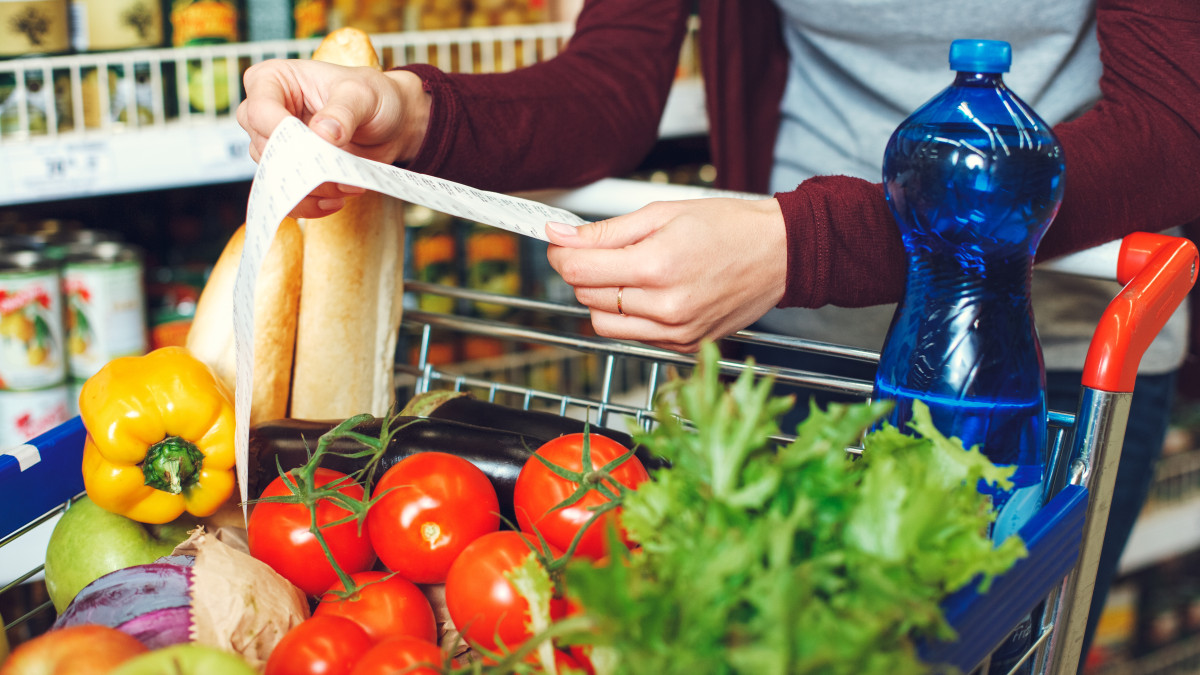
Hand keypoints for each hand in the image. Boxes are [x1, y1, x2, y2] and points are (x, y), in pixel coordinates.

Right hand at [236, 60, 430, 217]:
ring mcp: (276, 144)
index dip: (281, 131)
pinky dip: (310, 204)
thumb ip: (343, 112)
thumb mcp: (363, 94)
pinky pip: (286, 196)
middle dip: (301, 166)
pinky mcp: (291, 170)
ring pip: (275, 176)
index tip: (316, 144)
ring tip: (347, 185)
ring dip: (311, 188)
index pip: (259, 110)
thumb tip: (322, 134)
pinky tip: (336, 201)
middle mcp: (266, 113)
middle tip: (336, 171)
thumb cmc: (373, 96)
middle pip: (264, 148)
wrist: (391, 124)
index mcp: (273, 80)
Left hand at [546, 198, 787, 352]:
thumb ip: (606, 230)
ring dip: (602, 297)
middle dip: (584, 270)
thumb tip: (560, 235)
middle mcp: (665, 306)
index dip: (561, 252)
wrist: (779, 255)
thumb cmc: (729, 228)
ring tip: (630, 273)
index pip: (577, 270)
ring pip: (602, 322)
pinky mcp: (683, 345)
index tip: (562, 241)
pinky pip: (632, 335)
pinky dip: (629, 315)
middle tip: (604, 250)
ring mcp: (675, 331)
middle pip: (586, 295)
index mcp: (657, 266)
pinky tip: (652, 293)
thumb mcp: (663, 214)